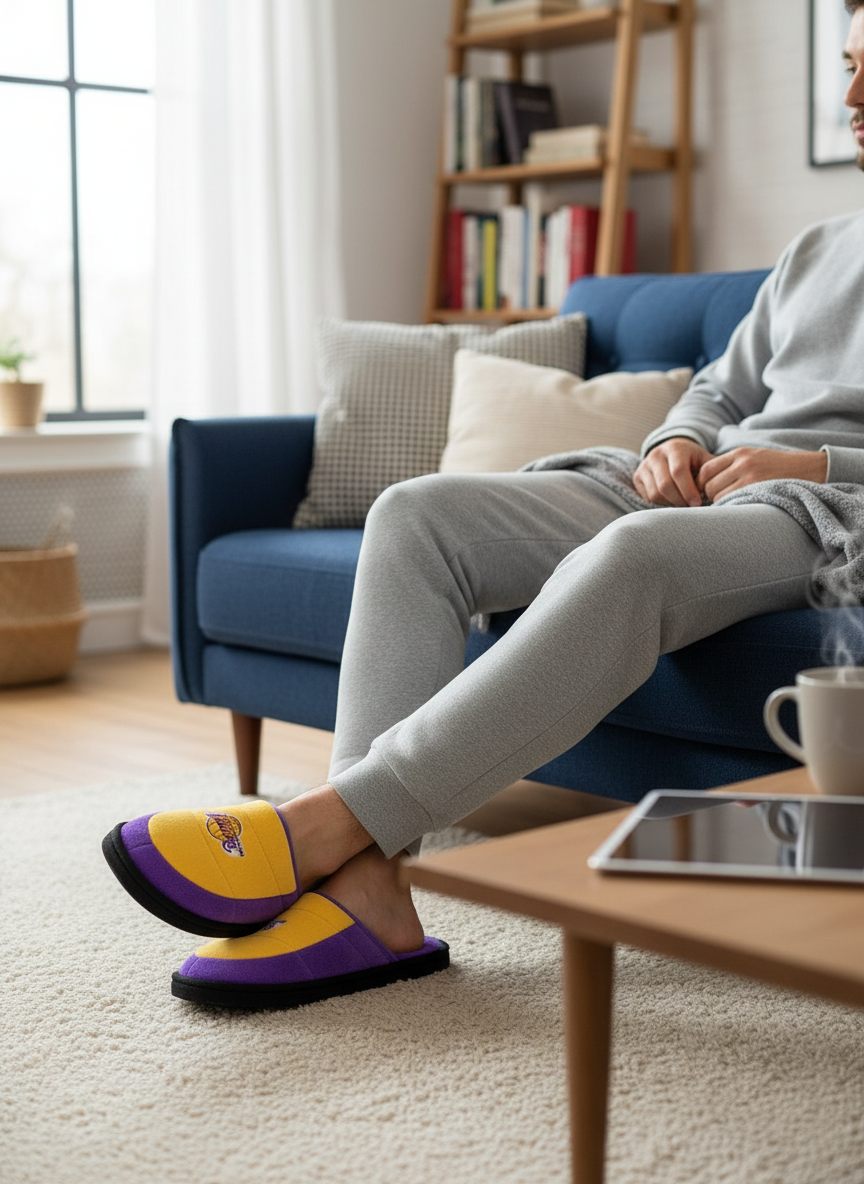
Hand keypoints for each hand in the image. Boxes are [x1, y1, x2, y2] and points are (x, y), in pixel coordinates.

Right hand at [633, 438, 715, 506]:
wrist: (673, 452)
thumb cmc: (694, 460)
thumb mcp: (705, 461)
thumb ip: (712, 473)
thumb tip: (716, 490)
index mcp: (675, 448)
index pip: (678, 471)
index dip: (688, 490)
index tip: (697, 503)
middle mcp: (656, 455)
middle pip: (665, 485)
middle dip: (680, 500)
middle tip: (691, 507)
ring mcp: (644, 466)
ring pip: (655, 494)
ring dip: (670, 503)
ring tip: (683, 504)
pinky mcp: (637, 477)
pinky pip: (647, 497)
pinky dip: (661, 504)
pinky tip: (672, 501)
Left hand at [697, 448, 827, 501]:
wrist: (809, 469)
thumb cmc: (780, 467)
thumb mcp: (755, 457)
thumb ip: (733, 465)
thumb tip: (707, 482)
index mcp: (740, 453)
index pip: (706, 469)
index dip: (702, 483)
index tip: (706, 493)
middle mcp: (742, 463)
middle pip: (709, 485)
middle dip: (710, 496)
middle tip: (718, 503)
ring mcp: (750, 476)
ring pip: (718, 496)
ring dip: (721, 504)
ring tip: (731, 506)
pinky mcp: (757, 489)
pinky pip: (732, 502)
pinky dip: (730, 507)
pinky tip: (737, 509)